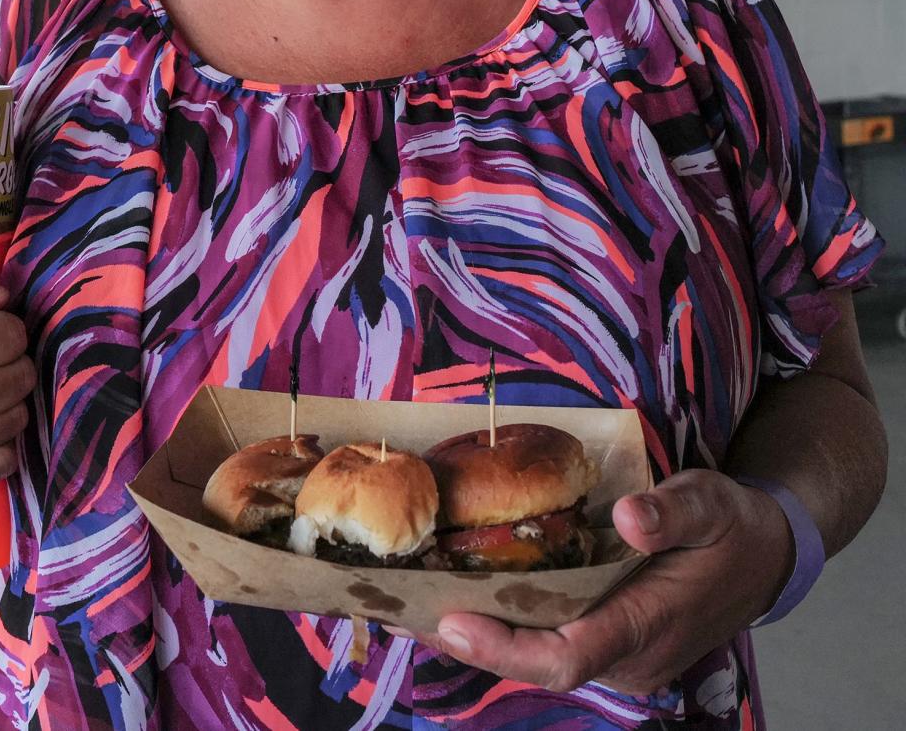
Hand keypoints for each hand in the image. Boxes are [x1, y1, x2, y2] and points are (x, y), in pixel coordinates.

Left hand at [396, 471, 793, 695]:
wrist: (768, 556)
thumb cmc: (733, 526)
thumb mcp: (711, 504)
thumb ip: (672, 513)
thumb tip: (628, 517)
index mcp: (648, 628)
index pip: (565, 656)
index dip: (503, 647)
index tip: (450, 619)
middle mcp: (627, 659)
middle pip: (535, 662)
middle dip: (468, 639)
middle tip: (397, 606)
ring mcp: (617, 659)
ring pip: (535, 656)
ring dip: (477, 633)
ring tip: (407, 600)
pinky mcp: (608, 644)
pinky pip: (546, 642)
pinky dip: (501, 623)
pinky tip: (457, 596)